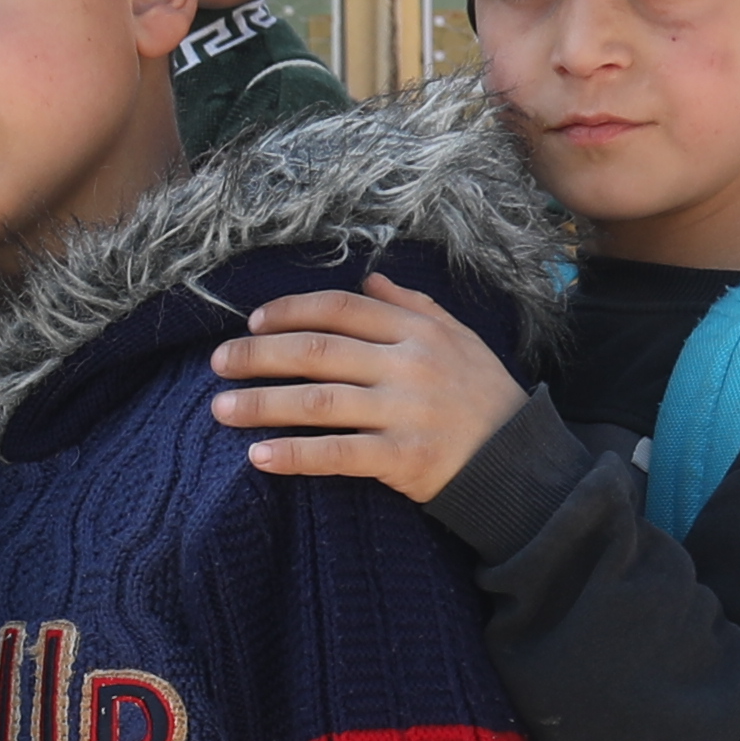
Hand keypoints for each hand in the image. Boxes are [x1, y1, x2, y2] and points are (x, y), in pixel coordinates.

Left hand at [210, 279, 525, 506]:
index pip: (340, 309)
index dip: (290, 312)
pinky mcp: (405, 459)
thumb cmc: (484, 396)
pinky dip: (295, 454)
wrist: (522, 463)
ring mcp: (406, 412)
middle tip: (217, 364)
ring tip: (221, 410)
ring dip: (262, 404)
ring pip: (318, 401)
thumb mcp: (459, 339)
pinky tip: (259, 456)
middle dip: (258, 355)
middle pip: (317, 351)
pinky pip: (338, 455)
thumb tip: (369, 277)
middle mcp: (409, 365)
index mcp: (418, 330)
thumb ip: (413, 306)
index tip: (252, 323)